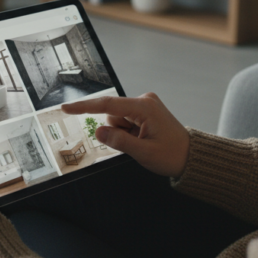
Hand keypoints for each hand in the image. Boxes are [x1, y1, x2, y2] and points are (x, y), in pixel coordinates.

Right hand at [62, 93, 189, 177]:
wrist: (191, 156)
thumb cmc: (172, 155)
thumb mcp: (144, 153)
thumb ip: (119, 142)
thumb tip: (97, 131)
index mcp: (144, 107)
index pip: (107, 105)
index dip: (84, 107)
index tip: (66, 108)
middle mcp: (144, 100)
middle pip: (113, 115)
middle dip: (117, 132)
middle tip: (137, 144)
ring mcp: (145, 104)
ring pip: (118, 119)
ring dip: (124, 133)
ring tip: (143, 142)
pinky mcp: (145, 110)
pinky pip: (126, 121)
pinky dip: (129, 132)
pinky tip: (144, 139)